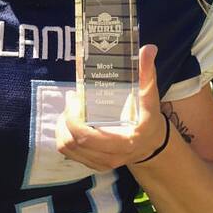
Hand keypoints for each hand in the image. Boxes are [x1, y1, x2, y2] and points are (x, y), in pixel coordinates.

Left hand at [55, 44, 166, 170]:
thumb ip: (147, 75)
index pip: (86, 137)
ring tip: (70, 109)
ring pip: (67, 148)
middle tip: (72, 98)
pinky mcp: (92, 163)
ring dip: (62, 127)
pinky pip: (68, 152)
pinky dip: (64, 135)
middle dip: (66, 118)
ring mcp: (100, 163)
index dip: (72, 118)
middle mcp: (111, 157)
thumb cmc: (148, 118)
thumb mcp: (149, 98)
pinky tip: (71, 121)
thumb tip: (148, 49)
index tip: (75, 96)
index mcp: (125, 142)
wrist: (150, 143)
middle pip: (73, 142)